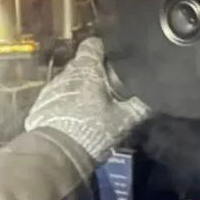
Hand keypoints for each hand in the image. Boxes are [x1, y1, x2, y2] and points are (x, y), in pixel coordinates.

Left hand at [25, 38, 150, 160]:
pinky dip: (66, 103)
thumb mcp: (123, 120)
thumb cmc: (92, 131)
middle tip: (108, 86)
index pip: (92, 44)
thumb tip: (158, 95)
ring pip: (68, 81)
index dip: (103, 48)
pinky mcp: (40, 106)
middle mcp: (66, 75)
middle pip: (81, 64)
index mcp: (87, 71)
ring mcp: (50, 90)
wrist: (55, 154)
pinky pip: (56, 98)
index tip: (113, 57)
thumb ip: (141, 105)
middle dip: (93, 71)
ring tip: (91, 105)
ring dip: (79, 89)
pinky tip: (73, 118)